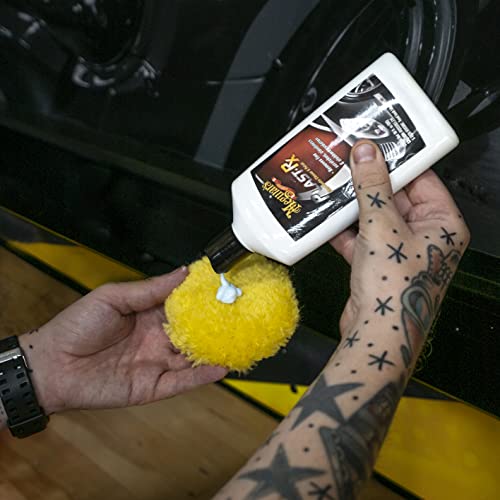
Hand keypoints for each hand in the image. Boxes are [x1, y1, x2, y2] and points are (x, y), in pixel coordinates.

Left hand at [19, 268, 227, 413]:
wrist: (52, 366)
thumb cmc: (76, 327)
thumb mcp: (113, 296)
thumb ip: (150, 288)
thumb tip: (183, 272)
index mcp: (149, 313)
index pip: (184, 305)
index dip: (205, 298)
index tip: (226, 288)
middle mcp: (158, 338)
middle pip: (195, 332)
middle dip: (217, 325)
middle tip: (243, 315)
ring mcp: (157, 362)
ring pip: (193, 357)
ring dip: (216, 351)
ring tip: (241, 341)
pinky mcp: (153, 386)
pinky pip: (182, 381)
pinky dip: (202, 375)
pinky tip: (221, 366)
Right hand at [331, 141, 469, 367]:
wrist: (377, 331)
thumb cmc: (395, 290)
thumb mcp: (382, 226)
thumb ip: (372, 188)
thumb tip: (367, 155)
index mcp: (442, 224)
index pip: (422, 179)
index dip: (398, 161)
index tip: (376, 146)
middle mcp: (425, 237)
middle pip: (396, 197)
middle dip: (370, 184)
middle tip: (349, 165)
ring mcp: (400, 250)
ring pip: (376, 217)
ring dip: (354, 207)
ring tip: (335, 189)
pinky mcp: (378, 263)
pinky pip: (362, 237)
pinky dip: (345, 230)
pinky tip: (328, 221)